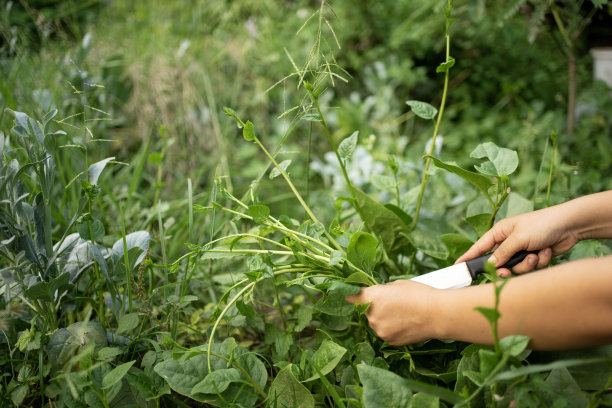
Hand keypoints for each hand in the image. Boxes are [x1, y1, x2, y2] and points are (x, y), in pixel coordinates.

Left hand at [345, 280, 439, 345]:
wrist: (437, 314)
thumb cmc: (419, 295)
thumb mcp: (397, 284)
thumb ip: (382, 290)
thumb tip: (379, 294)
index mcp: (371, 297)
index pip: (351, 297)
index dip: (351, 295)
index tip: (348, 295)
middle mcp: (371, 315)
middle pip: (365, 310)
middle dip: (374, 306)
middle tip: (391, 303)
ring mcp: (379, 330)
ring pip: (375, 323)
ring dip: (382, 319)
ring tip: (401, 314)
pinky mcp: (389, 341)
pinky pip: (385, 333)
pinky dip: (391, 328)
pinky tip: (404, 323)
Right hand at [456, 206, 578, 276]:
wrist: (570, 226)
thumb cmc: (541, 224)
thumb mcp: (518, 238)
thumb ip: (502, 253)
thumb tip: (489, 264)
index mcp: (500, 232)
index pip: (479, 246)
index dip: (469, 256)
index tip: (458, 266)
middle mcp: (509, 242)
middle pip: (498, 263)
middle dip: (506, 268)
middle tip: (508, 272)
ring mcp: (521, 251)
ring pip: (515, 269)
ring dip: (527, 265)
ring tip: (536, 255)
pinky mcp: (534, 258)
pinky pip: (530, 268)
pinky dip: (540, 262)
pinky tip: (547, 251)